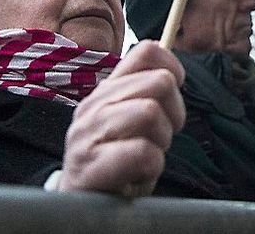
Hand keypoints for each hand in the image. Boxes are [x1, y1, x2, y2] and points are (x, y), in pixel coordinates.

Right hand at [59, 40, 185, 196]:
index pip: (146, 51)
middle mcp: (94, 105)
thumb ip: (145, 94)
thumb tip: (174, 74)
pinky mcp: (90, 165)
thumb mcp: (129, 120)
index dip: (172, 68)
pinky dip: (152, 167)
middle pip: (160, 82)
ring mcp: (89, 133)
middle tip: (162, 135)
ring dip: (161, 141)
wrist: (80, 203)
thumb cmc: (114, 159)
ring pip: (151, 112)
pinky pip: (144, 152)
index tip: (173, 96)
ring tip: (146, 156)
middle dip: (175, 112)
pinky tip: (137, 174)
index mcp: (107, 90)